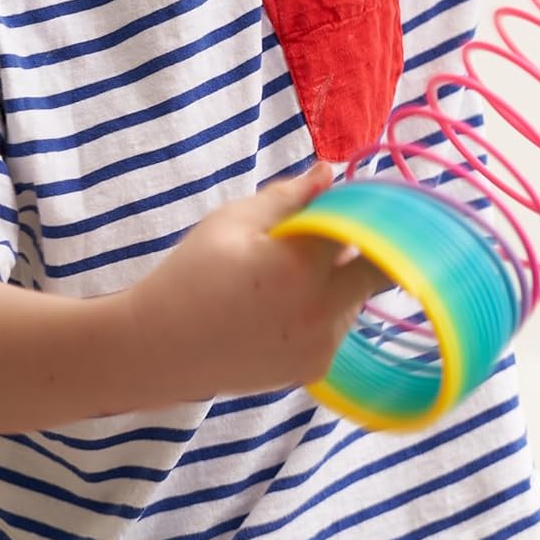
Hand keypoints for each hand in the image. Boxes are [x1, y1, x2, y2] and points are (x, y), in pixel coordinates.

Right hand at [133, 162, 390, 399]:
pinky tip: (280, 307)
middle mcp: (322, 311)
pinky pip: (338, 326)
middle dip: (366, 248)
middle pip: (380, 271)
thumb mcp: (233, 221)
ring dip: (339, 279)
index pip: (365, 229)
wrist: (160, 349)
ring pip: (355, 298)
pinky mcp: (315, 368)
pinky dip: (324, 309)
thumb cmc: (192, 275)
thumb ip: (289, 196)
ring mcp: (322, 345)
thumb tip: (329, 172)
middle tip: (329, 238)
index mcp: (302, 267)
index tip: (354, 201)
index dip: (363, 210)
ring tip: (285, 277)